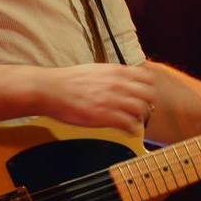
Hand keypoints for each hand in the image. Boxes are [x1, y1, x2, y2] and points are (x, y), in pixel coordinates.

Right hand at [38, 63, 156, 134]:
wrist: (51, 89)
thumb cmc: (70, 80)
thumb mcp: (97, 69)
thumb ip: (113, 74)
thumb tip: (124, 78)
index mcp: (117, 71)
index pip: (148, 78)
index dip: (149, 88)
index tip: (144, 96)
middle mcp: (119, 84)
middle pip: (149, 95)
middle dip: (148, 104)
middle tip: (142, 111)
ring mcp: (113, 100)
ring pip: (142, 110)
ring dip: (140, 118)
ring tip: (134, 122)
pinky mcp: (105, 116)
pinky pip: (129, 124)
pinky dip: (132, 129)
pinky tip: (128, 131)